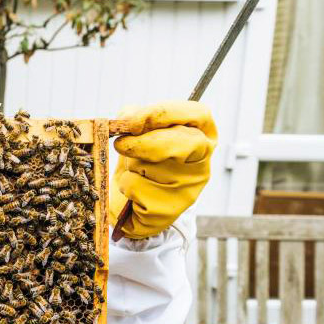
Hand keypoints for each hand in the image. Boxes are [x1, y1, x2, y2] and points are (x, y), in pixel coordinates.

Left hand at [110, 101, 216, 238]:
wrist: (131, 208)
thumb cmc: (140, 163)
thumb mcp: (140, 134)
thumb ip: (135, 118)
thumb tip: (126, 119)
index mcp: (203, 137)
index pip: (197, 114)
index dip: (164, 113)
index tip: (134, 120)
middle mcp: (203, 162)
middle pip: (182, 141)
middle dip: (144, 141)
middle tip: (121, 144)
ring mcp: (189, 189)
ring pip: (154, 165)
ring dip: (132, 165)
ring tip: (135, 171)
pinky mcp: (169, 210)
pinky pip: (137, 187)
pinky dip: (125, 185)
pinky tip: (133, 192)